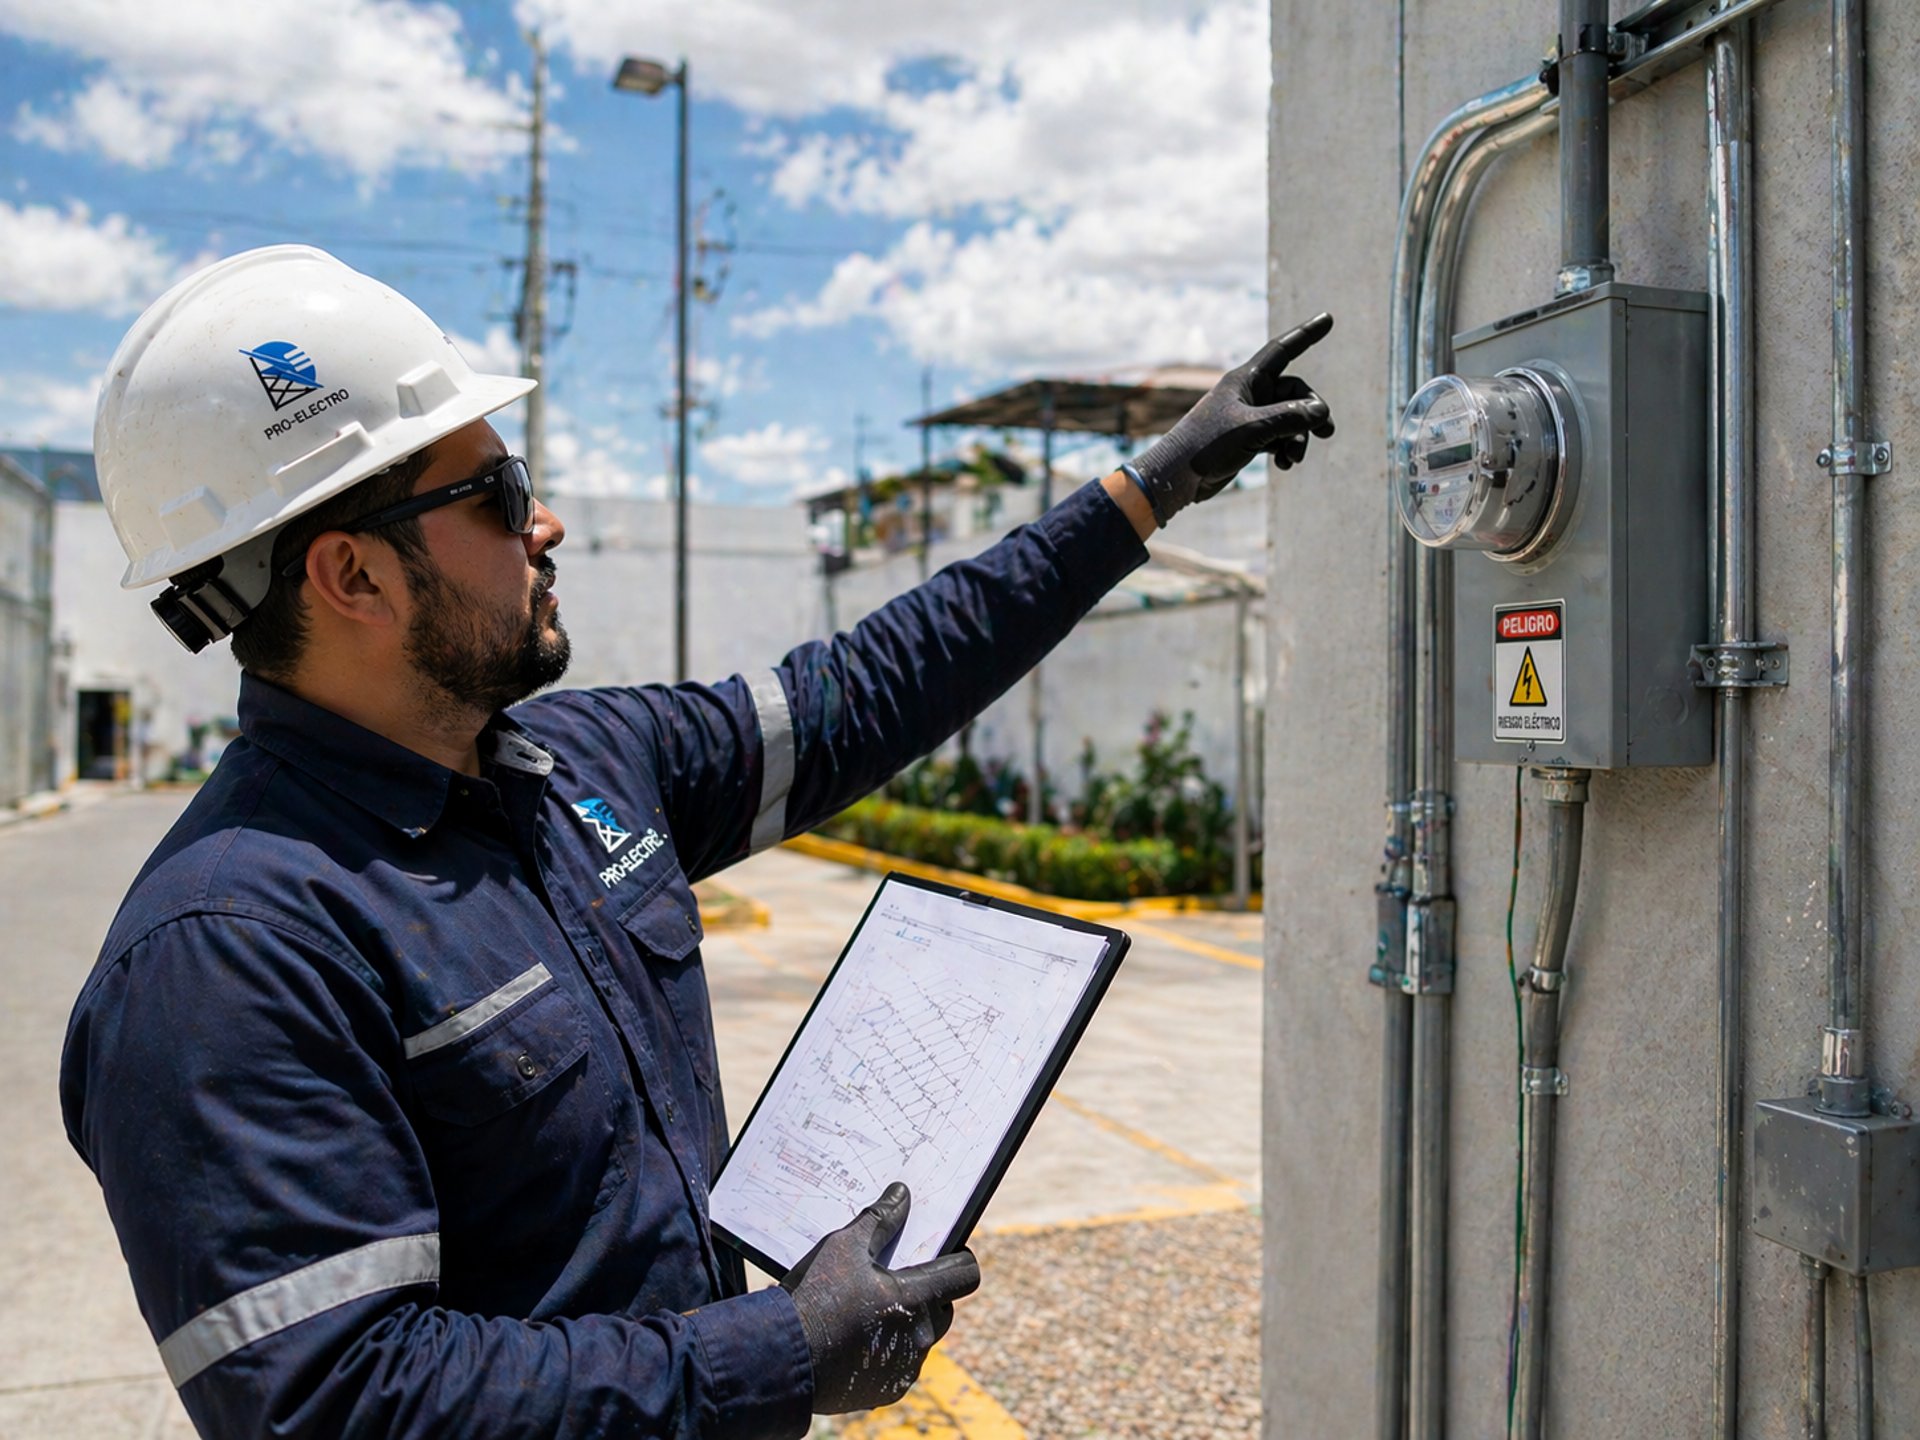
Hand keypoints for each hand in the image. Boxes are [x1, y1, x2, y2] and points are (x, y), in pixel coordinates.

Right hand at [781, 1182, 981, 1412]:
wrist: (783, 1358)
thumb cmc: (815, 1297)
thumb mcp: (844, 1246)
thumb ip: (880, 1220)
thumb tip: (902, 1194)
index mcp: (916, 1298)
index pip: (966, 1275)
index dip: (958, 1260)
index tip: (943, 1254)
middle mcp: (920, 1336)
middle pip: (945, 1306)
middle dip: (928, 1292)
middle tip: (893, 1280)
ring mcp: (906, 1367)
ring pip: (921, 1337)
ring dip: (906, 1323)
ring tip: (869, 1312)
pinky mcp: (889, 1390)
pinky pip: (900, 1365)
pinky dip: (887, 1352)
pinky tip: (857, 1341)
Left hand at [1123, 312, 1336, 526]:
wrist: (1176, 476)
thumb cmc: (1206, 446)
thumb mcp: (1252, 429)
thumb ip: (1289, 417)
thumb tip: (1321, 411)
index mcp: (1246, 379)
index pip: (1283, 349)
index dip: (1306, 334)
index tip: (1328, 318)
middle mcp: (1249, 394)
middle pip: (1296, 393)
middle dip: (1311, 413)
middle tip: (1326, 432)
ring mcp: (1249, 417)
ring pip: (1290, 418)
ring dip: (1299, 437)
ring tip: (1295, 458)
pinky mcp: (1248, 439)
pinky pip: (1279, 437)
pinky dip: (1286, 448)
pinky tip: (1285, 464)